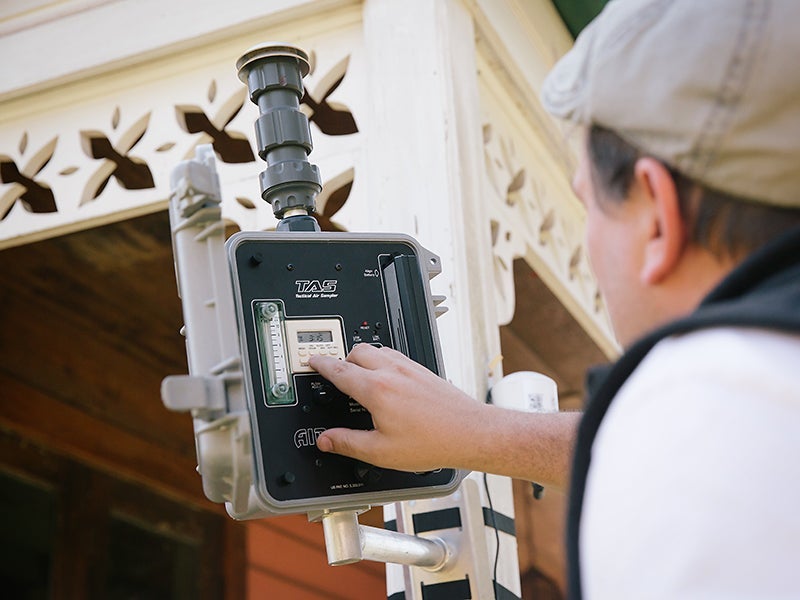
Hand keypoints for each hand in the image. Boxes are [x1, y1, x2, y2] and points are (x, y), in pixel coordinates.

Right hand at [308, 343, 485, 472]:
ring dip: (363, 357)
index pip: (340, 370)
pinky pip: (395, 355)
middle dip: (342, 359)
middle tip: (335, 372)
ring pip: (378, 349)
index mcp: (377, 390)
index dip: (322, 364)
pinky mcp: (423, 370)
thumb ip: (349, 443)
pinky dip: (383, 359)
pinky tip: (387, 376)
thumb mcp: (381, 452)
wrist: (470, 432)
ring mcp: (410, 368)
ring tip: (360, 373)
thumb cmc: (433, 441)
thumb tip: (327, 440)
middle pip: (357, 351)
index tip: (313, 361)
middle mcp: (392, 372)